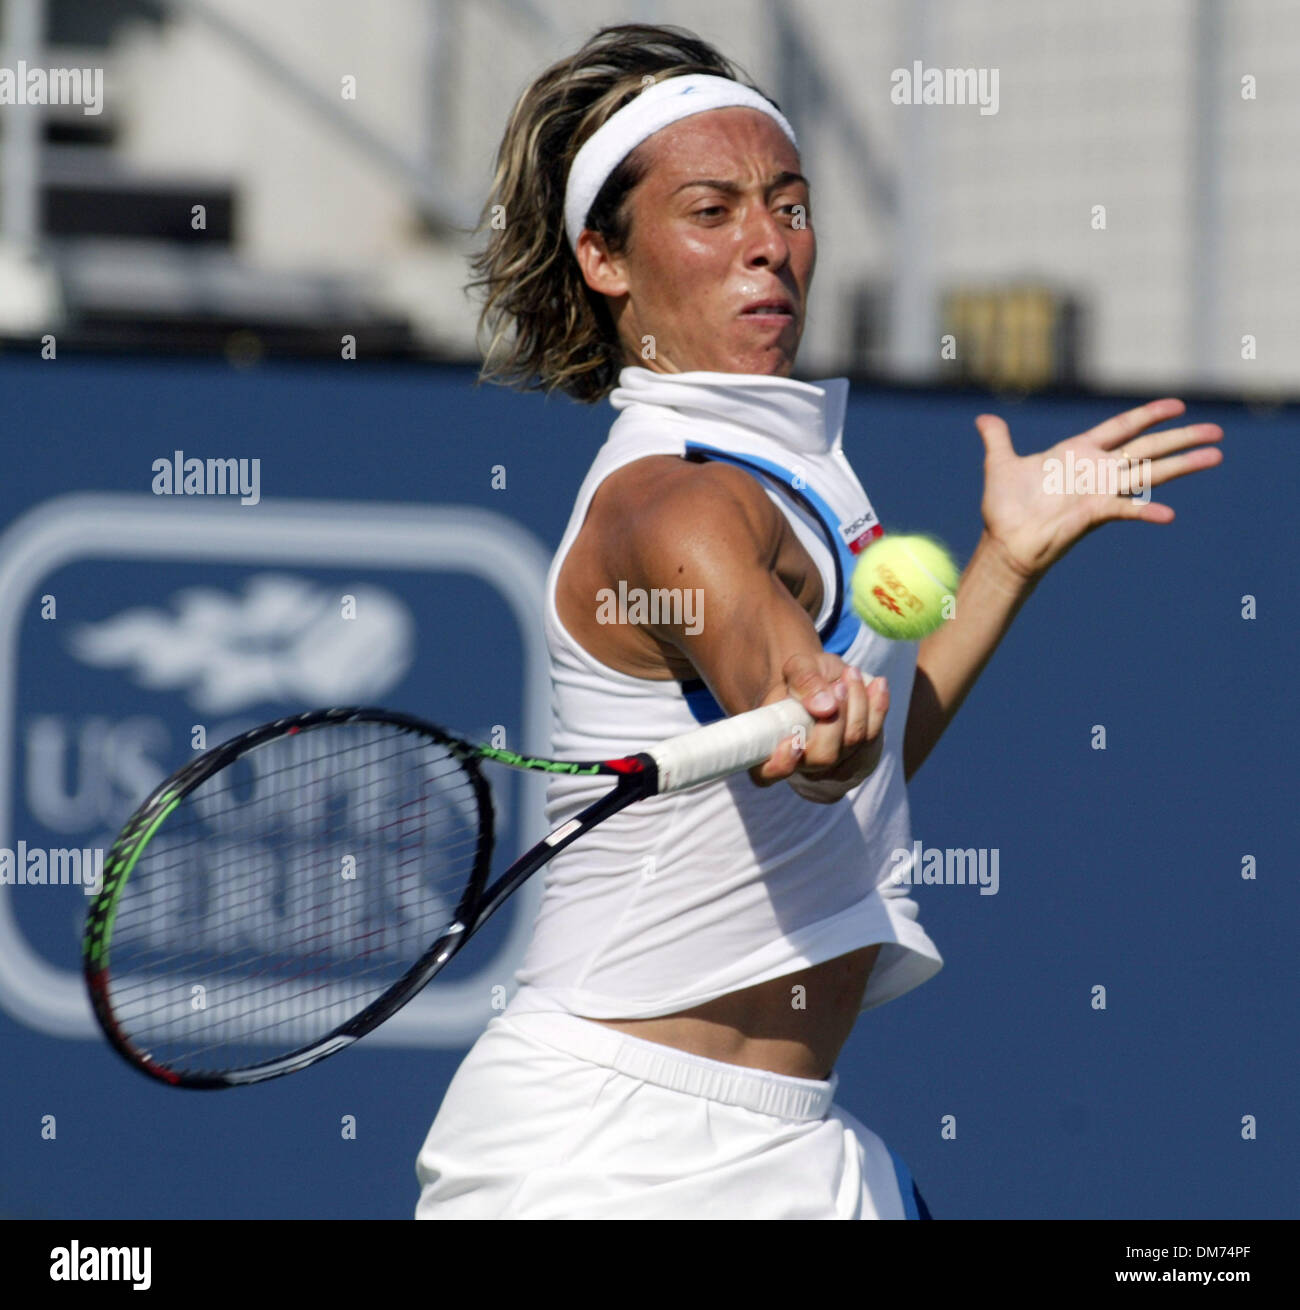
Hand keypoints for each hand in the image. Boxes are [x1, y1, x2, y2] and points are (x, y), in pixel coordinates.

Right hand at [750, 651, 888, 802]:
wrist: (827, 682)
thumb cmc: (805, 677)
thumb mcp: (800, 667)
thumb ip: (805, 680)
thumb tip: (825, 707)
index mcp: (771, 744)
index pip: (766, 773)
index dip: (779, 765)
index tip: (793, 741)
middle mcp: (801, 763)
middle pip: (823, 757)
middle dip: (837, 719)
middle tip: (839, 685)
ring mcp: (832, 766)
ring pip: (853, 744)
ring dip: (859, 704)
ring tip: (852, 674)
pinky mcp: (859, 759)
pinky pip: (873, 739)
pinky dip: (878, 708)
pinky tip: (878, 684)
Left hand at [975, 398, 1222, 581]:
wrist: (1004, 543)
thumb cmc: (1004, 508)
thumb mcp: (1000, 465)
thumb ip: (997, 439)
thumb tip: (983, 418)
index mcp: (1078, 453)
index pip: (1121, 428)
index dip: (1148, 415)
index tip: (1177, 405)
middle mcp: (1096, 470)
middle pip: (1147, 447)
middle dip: (1181, 438)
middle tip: (1217, 431)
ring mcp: (1100, 491)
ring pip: (1149, 472)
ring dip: (1182, 465)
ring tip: (1216, 456)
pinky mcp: (1095, 513)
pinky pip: (1125, 509)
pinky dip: (1144, 510)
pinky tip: (1168, 514)